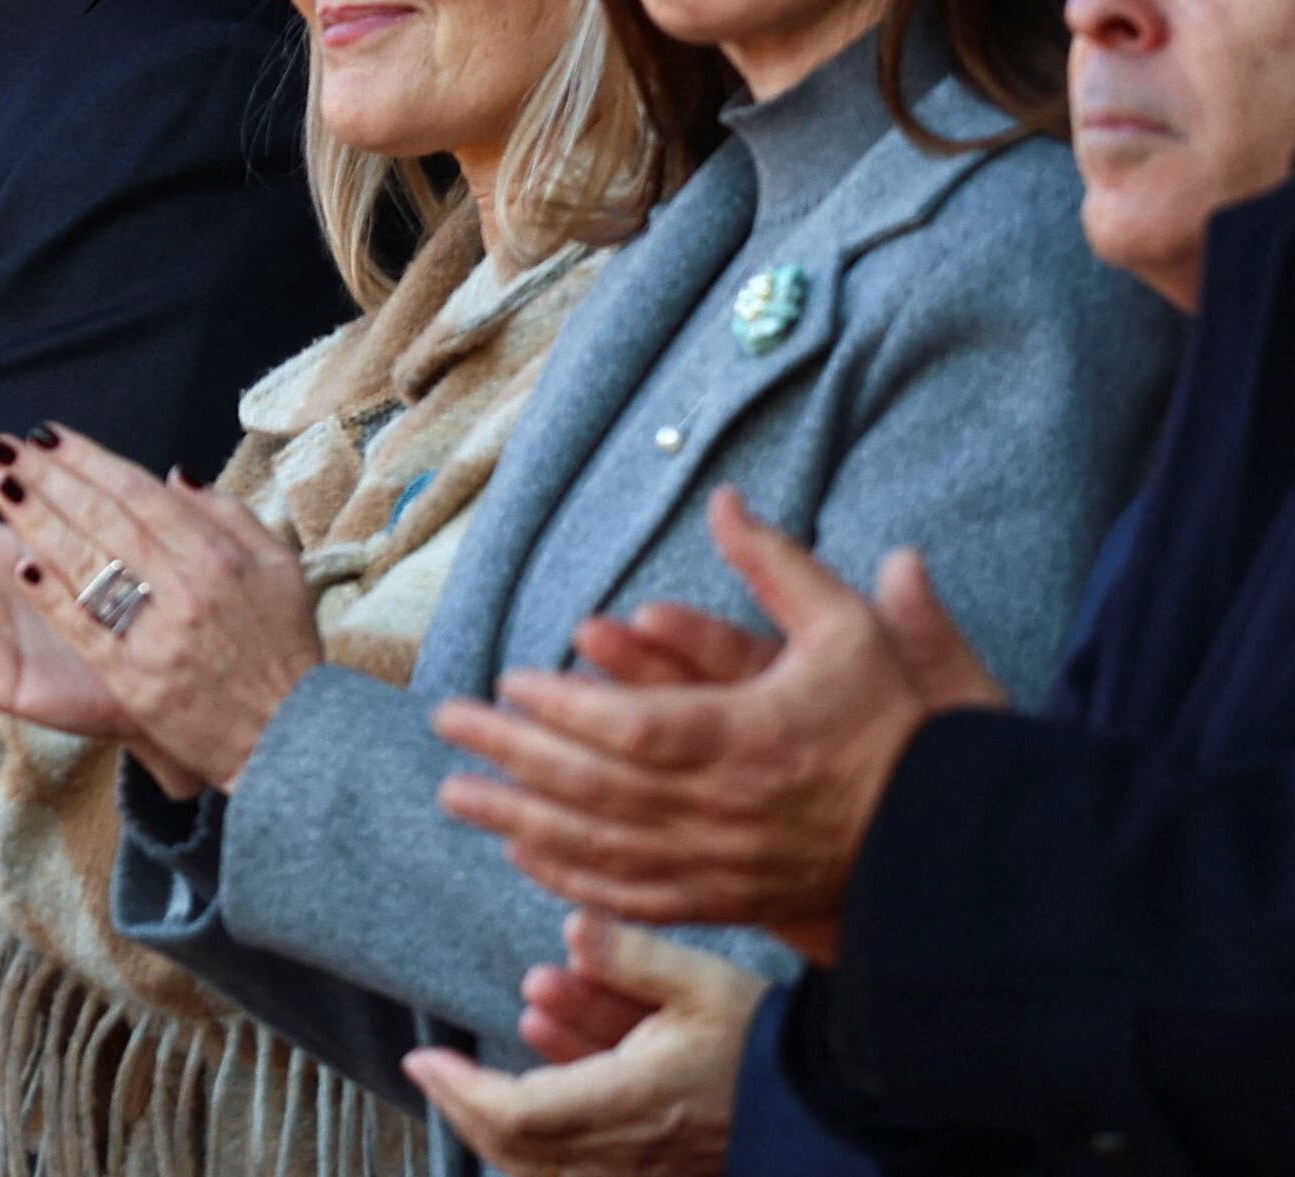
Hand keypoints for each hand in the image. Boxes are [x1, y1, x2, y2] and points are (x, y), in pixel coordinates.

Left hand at [0, 427, 322, 791]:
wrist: (294, 738)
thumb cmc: (285, 650)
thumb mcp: (281, 568)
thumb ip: (229, 514)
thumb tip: (173, 474)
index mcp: (218, 555)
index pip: (138, 492)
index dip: (87, 459)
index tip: (47, 436)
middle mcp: (186, 587)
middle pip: (103, 518)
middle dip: (48, 476)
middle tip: (4, 448)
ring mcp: (157, 634)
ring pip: (86, 564)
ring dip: (37, 522)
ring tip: (1, 487)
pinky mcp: (134, 680)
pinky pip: (84, 628)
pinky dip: (52, 595)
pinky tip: (21, 565)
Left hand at [403, 912, 765, 1176]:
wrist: (831, 1104)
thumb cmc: (768, 1046)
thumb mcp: (703, 983)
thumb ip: (631, 957)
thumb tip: (573, 928)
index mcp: (631, 1103)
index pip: (519, 1114)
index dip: (463, 1091)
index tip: (424, 1060)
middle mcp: (629, 1150)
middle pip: (519, 1146)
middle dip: (470, 1104)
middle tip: (437, 1067)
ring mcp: (642, 1171)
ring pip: (545, 1159)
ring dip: (509, 1104)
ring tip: (525, 1022)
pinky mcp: (656, 1174)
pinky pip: (580, 1163)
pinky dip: (547, 1123)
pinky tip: (549, 1053)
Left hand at [431, 490, 1000, 959]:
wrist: (955, 846)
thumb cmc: (904, 733)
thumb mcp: (853, 632)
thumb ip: (779, 568)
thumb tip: (723, 498)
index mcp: (747, 740)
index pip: (632, 728)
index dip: (563, 710)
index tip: (509, 685)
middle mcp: (723, 811)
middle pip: (595, 789)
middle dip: (511, 758)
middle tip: (446, 727)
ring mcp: (721, 866)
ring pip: (601, 849)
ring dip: (520, 821)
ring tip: (455, 794)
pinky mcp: (726, 903)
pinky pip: (634, 898)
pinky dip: (572, 879)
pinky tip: (524, 855)